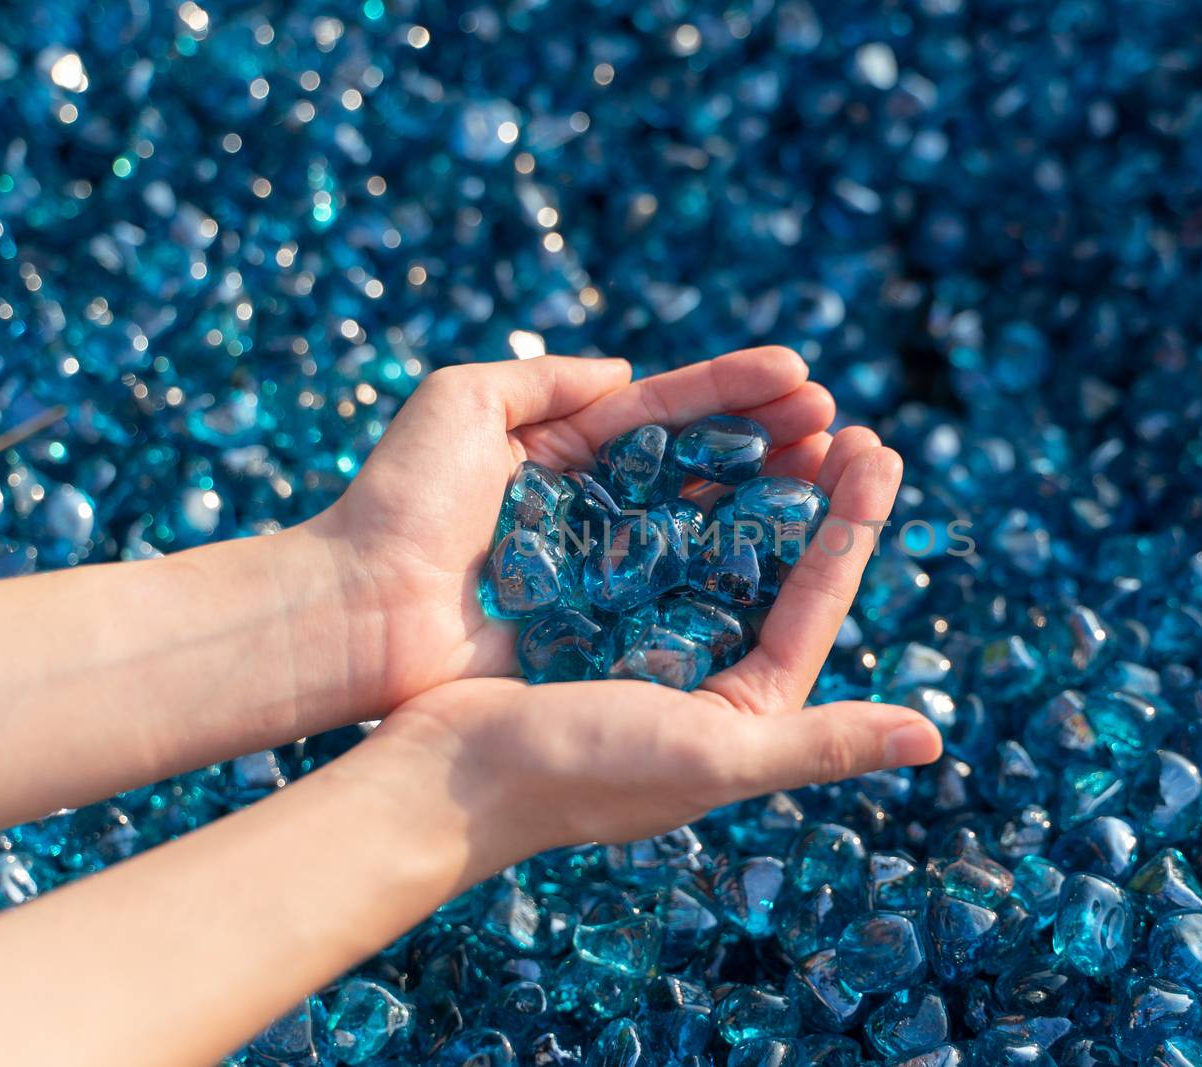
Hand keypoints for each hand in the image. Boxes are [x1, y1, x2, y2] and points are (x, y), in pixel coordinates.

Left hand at [304, 347, 836, 710]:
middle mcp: (599, 509)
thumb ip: (545, 378)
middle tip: (843, 426)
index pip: (670, 411)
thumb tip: (627, 374)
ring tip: (842, 472)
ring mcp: (609, 571)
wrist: (358, 613)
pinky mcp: (609, 629)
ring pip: (710, 525)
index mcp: (566, 451)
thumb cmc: (401, 502)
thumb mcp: (461, 403)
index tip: (804, 374)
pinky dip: (743, 572)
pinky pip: (688, 594)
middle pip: (706, 465)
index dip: (737, 389)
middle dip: (776, 440)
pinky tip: (799, 552)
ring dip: (776, 498)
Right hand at [358, 432, 942, 875]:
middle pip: (773, 567)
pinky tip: (688, 446)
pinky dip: (672, 493)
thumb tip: (934, 743)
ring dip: (750, 482)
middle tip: (838, 420)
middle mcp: (702, 675)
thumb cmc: (581, 770)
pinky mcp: (587, 614)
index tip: (878, 449)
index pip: (815, 601)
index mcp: (743, 710)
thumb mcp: (715, 756)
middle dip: (810, 493)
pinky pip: (644, 541)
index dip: (851, 525)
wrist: (443, 777)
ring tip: (780, 417)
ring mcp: (641, 640)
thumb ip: (822, 744)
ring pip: (712, 544)